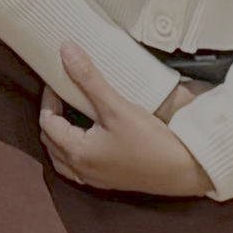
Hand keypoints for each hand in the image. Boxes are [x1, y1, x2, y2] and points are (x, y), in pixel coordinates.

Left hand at [38, 56, 214, 200]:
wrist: (184, 170)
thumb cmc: (150, 142)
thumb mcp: (117, 106)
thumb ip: (88, 79)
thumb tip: (66, 52)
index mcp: (77, 152)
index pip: (48, 122)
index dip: (48, 99)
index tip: (57, 82)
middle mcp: (81, 169)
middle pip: (51, 141)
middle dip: (52, 117)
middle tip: (63, 95)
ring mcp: (95, 178)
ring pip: (63, 157)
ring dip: (61, 136)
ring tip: (73, 114)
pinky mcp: (109, 180)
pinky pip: (79, 167)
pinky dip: (75, 150)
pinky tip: (91, 137)